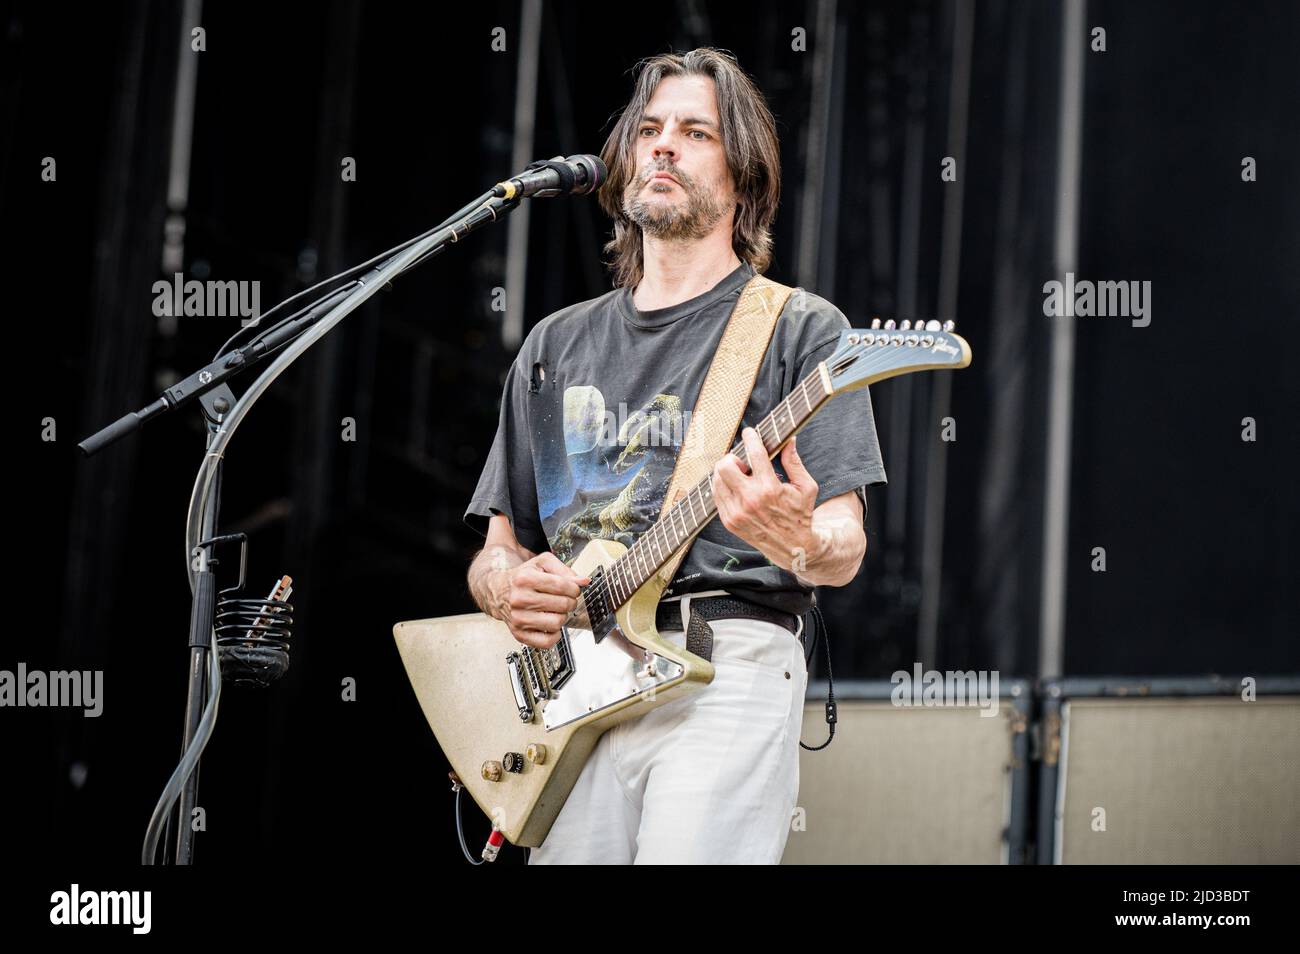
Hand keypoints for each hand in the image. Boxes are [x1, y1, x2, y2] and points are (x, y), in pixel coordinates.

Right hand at [500, 552, 589, 648]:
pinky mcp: (519, 634)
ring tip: (556, 611)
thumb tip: (583, 581)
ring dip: (562, 617)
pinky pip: (546, 642)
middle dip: (570, 602)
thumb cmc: (522, 578)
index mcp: (525, 579)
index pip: (562, 586)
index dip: (574, 588)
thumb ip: (564, 570)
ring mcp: (518, 618)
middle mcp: (519, 599)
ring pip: (557, 623)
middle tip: (566, 600)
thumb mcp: (541, 564)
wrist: (499, 591)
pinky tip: (551, 625)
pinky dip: (555, 635)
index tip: (574, 589)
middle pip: (562, 605)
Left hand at [711, 428, 820, 572]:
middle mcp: (750, 500)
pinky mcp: (729, 521)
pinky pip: (716, 495)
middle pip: (725, 466)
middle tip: (743, 462)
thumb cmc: (800, 514)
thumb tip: (790, 440)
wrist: (792, 547)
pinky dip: (723, 487)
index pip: (755, 454)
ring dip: (726, 472)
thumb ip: (794, 462)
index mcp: (770, 489)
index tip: (750, 433)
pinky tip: (736, 488)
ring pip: (717, 480)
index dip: (751, 438)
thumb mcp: (806, 487)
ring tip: (741, 476)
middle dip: (732, 458)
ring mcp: (737, 512)